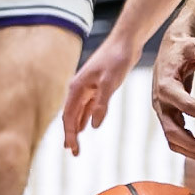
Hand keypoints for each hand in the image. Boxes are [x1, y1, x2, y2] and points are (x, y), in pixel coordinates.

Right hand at [62, 33, 141, 154]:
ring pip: (78, 112)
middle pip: (70, 116)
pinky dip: (85, 117)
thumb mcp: (110, 83)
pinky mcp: (97, 86)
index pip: (69, 117)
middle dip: (71, 135)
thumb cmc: (117, 59)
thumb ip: (101, 104)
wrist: (125, 42)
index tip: (74, 150)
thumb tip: (92, 126)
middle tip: (73, 153)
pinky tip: (86, 126)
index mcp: (76, 88)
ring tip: (75, 143)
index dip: (70, 135)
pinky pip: (87, 106)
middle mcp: (78, 88)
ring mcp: (87, 87)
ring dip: (76, 127)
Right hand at [151, 33, 194, 160]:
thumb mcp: (194, 45)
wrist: (169, 51)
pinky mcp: (167, 116)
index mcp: (166, 85)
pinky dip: (190, 147)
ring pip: (173, 140)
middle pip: (173, 132)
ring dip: (193, 151)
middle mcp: (161, 102)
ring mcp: (162, 111)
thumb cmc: (182, 48)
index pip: (186, 105)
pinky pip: (175, 138)